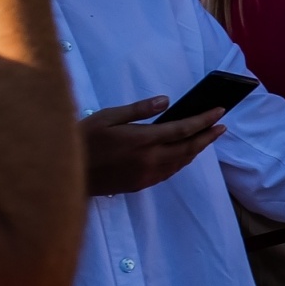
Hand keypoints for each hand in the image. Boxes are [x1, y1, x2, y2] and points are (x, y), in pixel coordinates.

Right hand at [80, 97, 224, 194]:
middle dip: (207, 136)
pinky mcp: (140, 184)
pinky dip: (181, 161)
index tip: (219, 112)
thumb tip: (166, 101)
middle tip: (221, 126)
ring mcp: (146, 174)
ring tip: (206, 137)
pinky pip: (169, 172)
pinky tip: (183, 153)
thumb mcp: (108, 117)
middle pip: (188, 147)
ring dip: (196, 149)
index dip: (204, 120)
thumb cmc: (82, 139)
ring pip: (181, 162)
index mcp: (142, 139)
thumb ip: (139, 110)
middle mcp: (149, 159)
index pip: (183, 129)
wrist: (63, 174)